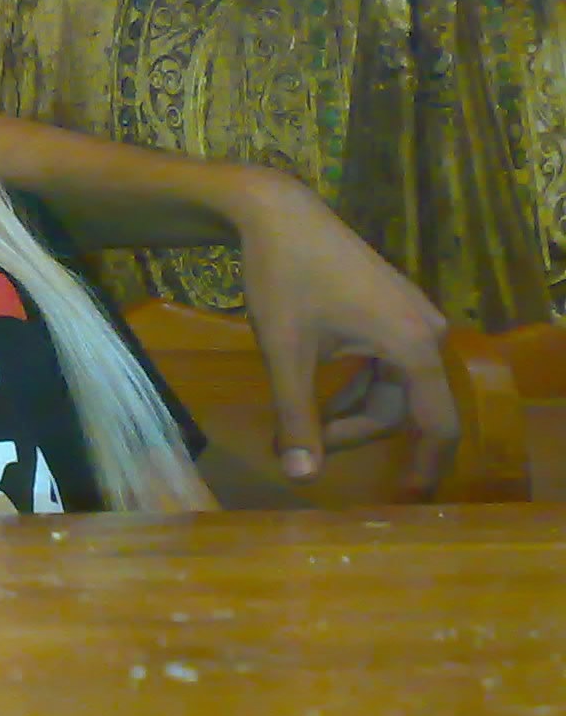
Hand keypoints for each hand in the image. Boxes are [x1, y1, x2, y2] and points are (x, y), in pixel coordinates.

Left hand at [228, 170, 454, 498]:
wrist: (278, 212)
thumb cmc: (283, 279)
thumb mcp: (285, 353)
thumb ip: (297, 416)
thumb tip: (301, 477)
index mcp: (414, 347)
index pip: (437, 425)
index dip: (424, 468)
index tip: (404, 503)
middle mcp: (427, 332)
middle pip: (402, 407)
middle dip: (353, 432)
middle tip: (300, 447)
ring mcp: (411, 315)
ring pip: (390, 384)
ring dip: (350, 409)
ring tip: (300, 426)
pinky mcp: (392, 306)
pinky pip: (384, 361)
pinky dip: (354, 382)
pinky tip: (315, 391)